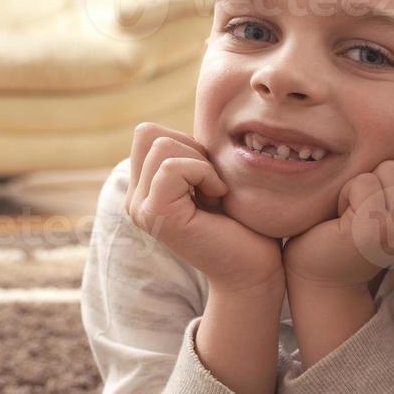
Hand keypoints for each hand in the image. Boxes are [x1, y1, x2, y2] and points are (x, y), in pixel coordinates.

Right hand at [125, 122, 282, 295]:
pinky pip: (173, 167)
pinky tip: (218, 200)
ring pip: (160, 145)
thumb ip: (193, 155)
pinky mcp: (156, 216)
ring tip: (216, 196)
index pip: (150, 133)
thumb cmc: (248, 225)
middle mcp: (135, 198)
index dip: (190, 145)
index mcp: (146, 188)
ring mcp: (141, 208)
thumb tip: (191, 124)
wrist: (258, 270)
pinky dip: (205, 175)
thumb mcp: (217, 178)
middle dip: (192, 150)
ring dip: (201, 164)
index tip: (213, 179)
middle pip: (147, 133)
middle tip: (214, 186)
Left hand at [283, 152, 393, 291]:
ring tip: (357, 212)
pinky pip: (364, 182)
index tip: (389, 200)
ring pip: (389, 168)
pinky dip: (346, 193)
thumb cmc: (358, 231)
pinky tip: (344, 218)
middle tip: (370, 204)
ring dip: (363, 184)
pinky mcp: (377, 230)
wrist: (327, 276)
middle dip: (386, 172)